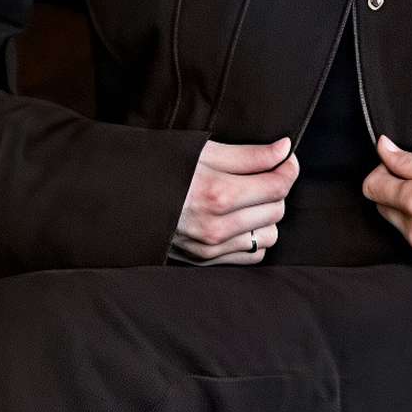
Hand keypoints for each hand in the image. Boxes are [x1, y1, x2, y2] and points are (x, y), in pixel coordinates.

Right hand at [172, 138, 298, 263]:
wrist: (123, 200)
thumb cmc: (161, 168)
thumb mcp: (203, 151)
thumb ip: (248, 155)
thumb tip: (284, 150)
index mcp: (218, 194)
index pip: (277, 185)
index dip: (287, 168)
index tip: (284, 157)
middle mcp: (217, 227)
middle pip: (276, 210)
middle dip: (275, 188)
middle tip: (263, 173)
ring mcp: (212, 248)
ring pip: (268, 236)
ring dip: (266, 216)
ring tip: (250, 198)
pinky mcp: (207, 261)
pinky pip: (251, 255)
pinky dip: (253, 237)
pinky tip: (240, 221)